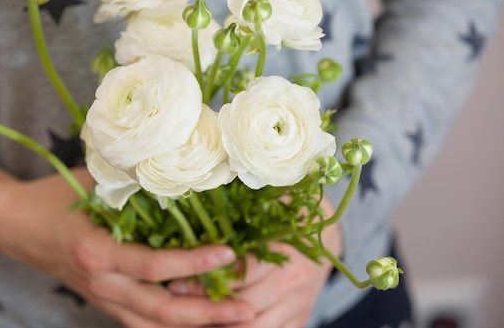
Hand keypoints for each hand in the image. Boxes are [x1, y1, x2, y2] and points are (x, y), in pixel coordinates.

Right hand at [0, 160, 254, 327]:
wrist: (15, 226)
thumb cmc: (54, 198)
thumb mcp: (92, 182)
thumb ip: (133, 182)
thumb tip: (182, 169)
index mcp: (96, 252)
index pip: (152, 266)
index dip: (193, 263)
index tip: (229, 253)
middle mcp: (102, 284)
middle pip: (162, 312)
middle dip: (209, 314)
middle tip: (249, 309)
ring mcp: (104, 300)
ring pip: (155, 325)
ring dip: (197, 324)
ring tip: (236, 319)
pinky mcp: (106, 304)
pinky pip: (144, 323)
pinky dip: (174, 324)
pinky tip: (203, 320)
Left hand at [168, 199, 342, 327]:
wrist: (327, 241)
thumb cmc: (291, 217)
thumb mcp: (274, 203)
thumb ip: (247, 201)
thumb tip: (204, 189)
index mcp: (284, 255)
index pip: (239, 275)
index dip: (205, 280)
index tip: (176, 280)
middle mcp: (292, 286)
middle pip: (242, 307)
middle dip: (206, 307)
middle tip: (177, 301)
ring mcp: (296, 308)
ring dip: (221, 326)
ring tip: (193, 318)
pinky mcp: (297, 321)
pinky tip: (215, 323)